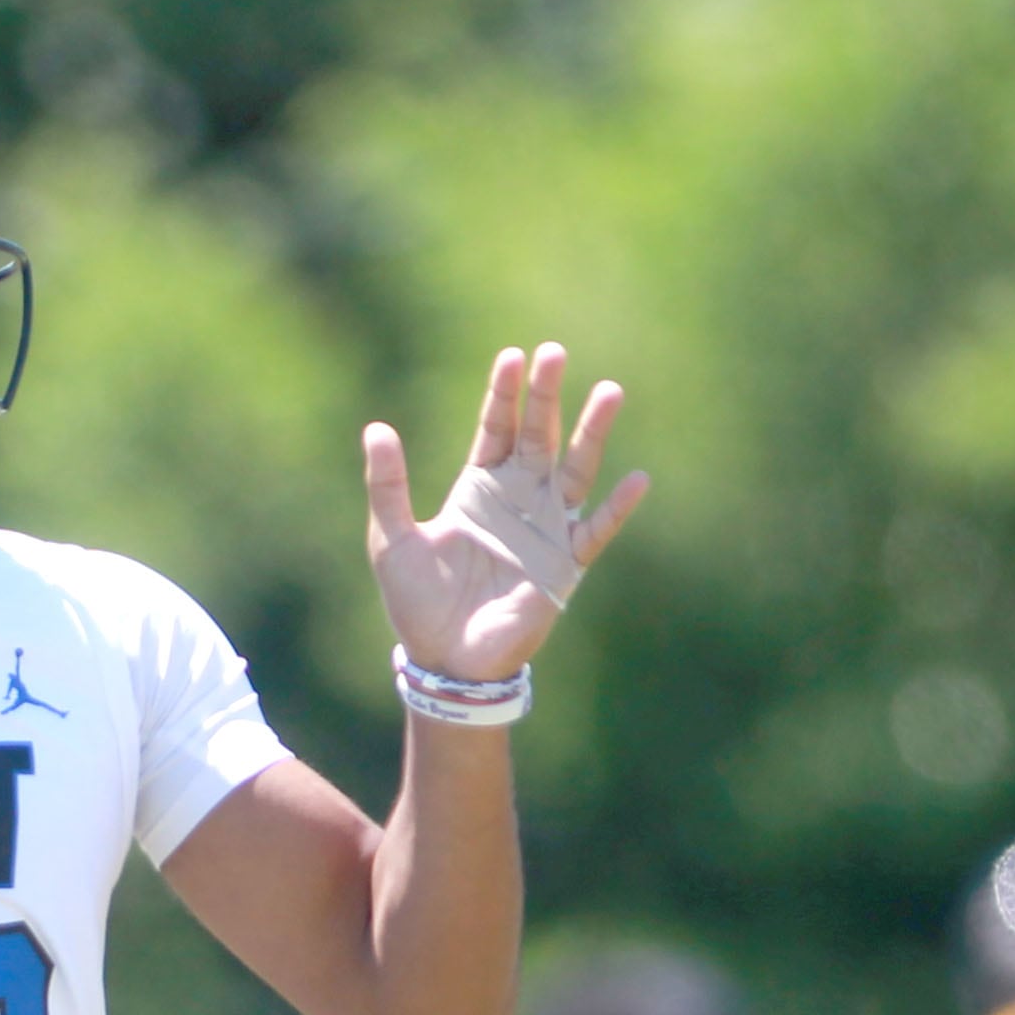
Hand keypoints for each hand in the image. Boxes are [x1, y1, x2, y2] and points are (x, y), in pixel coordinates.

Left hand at [363, 342, 648, 683]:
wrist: (445, 661)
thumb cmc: (416, 604)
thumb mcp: (392, 539)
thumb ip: (387, 486)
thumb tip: (377, 429)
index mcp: (477, 488)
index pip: (495, 428)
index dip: (503, 395)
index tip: (512, 358)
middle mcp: (516, 499)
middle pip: (537, 436)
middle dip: (546, 396)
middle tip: (554, 353)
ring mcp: (544, 528)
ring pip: (574, 470)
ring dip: (592, 433)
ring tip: (608, 392)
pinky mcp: (563, 564)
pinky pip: (596, 531)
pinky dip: (617, 508)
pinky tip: (637, 480)